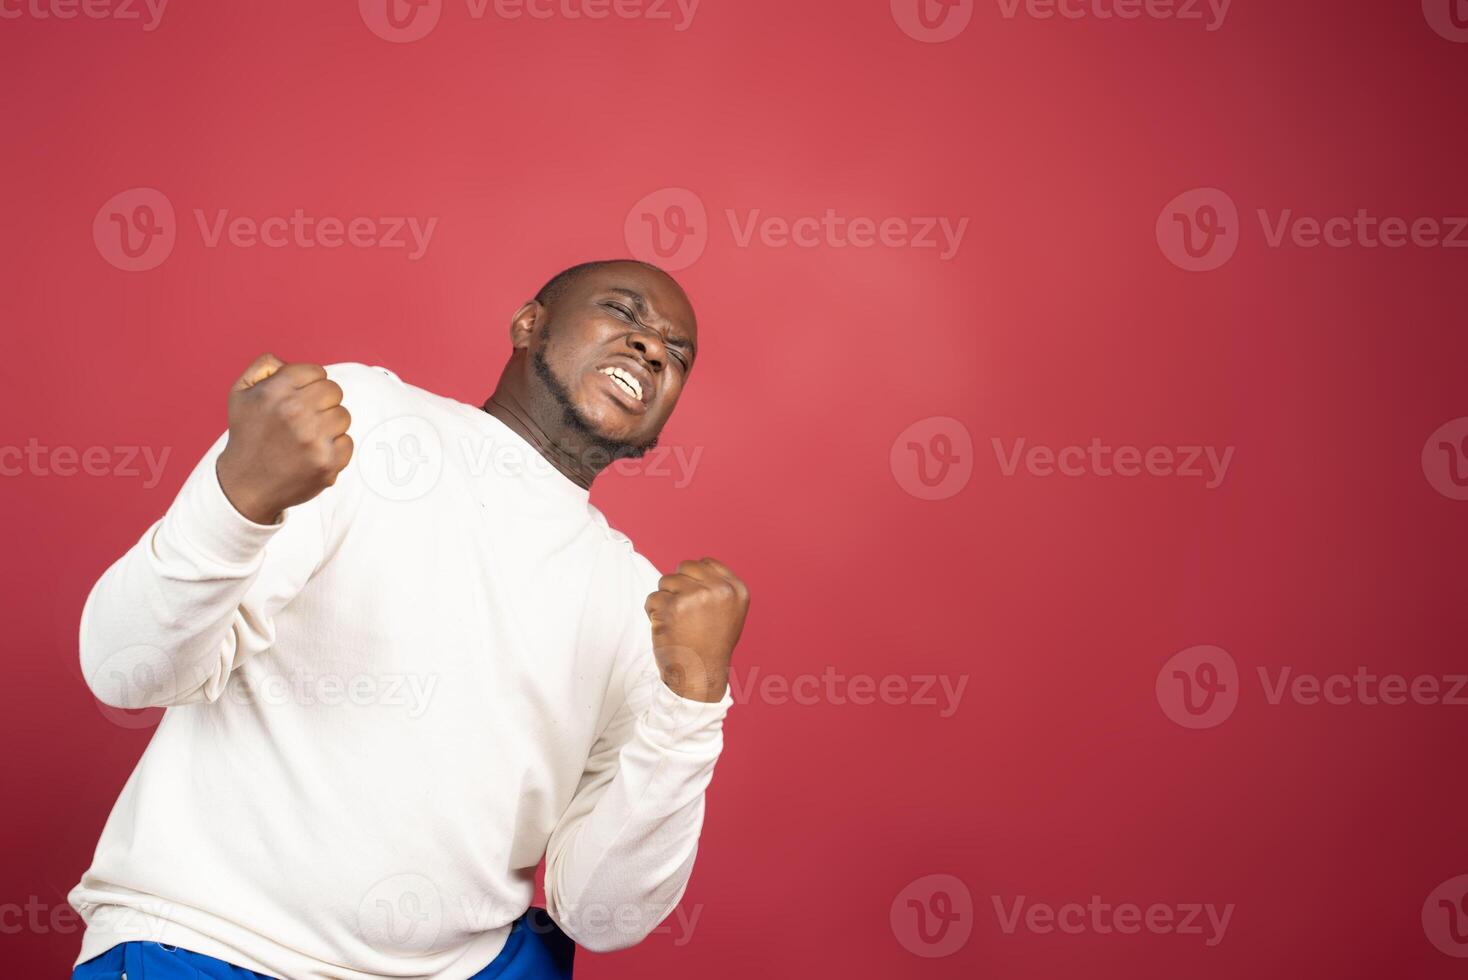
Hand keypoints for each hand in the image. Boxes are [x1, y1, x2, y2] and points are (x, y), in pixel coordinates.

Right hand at [215, 353, 353, 524]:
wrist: (245, 485)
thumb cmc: (247, 434)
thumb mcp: (241, 393)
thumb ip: (264, 366)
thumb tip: (289, 362)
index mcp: (276, 390)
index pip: (317, 371)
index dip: (309, 385)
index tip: (297, 399)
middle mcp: (295, 411)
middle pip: (334, 391)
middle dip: (322, 402)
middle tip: (303, 419)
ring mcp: (313, 439)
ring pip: (344, 416)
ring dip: (329, 425)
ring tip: (306, 437)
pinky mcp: (327, 462)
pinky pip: (347, 442)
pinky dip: (334, 448)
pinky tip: (311, 454)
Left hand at [644, 558, 749, 702]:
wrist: (700, 677)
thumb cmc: (711, 646)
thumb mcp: (729, 613)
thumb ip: (717, 588)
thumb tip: (692, 568)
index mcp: (737, 590)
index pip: (706, 563)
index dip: (694, 579)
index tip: (694, 601)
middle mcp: (720, 590)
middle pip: (684, 567)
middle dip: (678, 586)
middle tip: (684, 613)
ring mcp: (696, 596)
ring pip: (666, 581)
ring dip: (665, 600)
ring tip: (677, 623)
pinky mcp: (673, 606)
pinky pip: (652, 599)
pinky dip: (653, 614)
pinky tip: (667, 630)